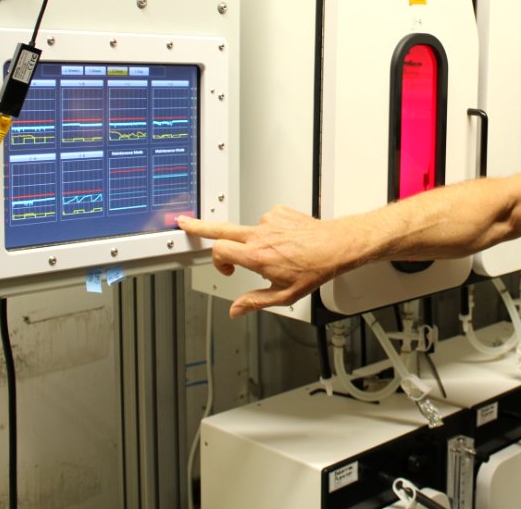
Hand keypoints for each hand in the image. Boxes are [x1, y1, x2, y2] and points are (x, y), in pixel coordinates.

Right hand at [177, 207, 356, 317]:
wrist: (335, 246)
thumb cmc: (314, 269)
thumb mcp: (284, 295)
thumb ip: (255, 302)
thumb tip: (236, 310)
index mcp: (257, 256)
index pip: (219, 250)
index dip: (218, 262)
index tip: (227, 270)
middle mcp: (260, 235)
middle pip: (221, 228)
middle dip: (200, 227)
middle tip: (185, 223)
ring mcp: (269, 221)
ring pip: (249, 230)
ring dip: (254, 240)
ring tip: (277, 252)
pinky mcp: (279, 211)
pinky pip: (267, 221)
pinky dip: (271, 231)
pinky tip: (285, 241)